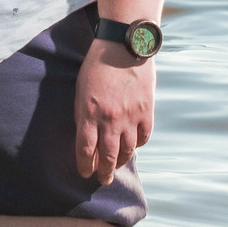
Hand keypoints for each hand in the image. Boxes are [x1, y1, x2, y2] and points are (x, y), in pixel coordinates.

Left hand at [73, 30, 155, 182]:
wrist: (124, 46)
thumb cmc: (97, 66)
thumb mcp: (81, 90)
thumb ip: (83, 115)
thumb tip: (87, 139)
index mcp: (88, 113)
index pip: (85, 150)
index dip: (84, 166)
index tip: (84, 173)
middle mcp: (110, 119)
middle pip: (107, 157)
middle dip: (104, 173)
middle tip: (103, 180)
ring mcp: (130, 116)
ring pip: (127, 150)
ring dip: (121, 161)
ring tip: (117, 165)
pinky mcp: (147, 111)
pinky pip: (143, 137)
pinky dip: (138, 144)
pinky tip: (133, 145)